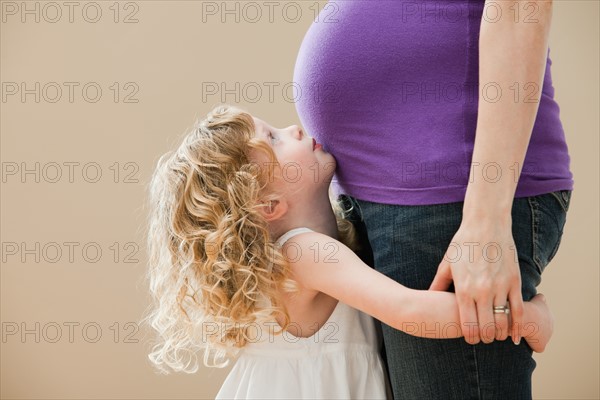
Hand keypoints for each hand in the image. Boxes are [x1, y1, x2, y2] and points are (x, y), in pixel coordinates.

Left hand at [429, 220, 523, 344]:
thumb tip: (428, 297)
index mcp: (464, 290)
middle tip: (484, 338)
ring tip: (497, 334)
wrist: (485, 225)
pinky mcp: (514, 281)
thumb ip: (439, 284)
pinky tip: (515, 334)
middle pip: (487, 328)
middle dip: (485, 338)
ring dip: (500, 333)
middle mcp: (483, 291)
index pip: (468, 325)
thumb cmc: (463, 243)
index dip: (470, 337)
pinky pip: (519, 310)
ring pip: (503, 322)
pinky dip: (518, 326)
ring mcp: (500, 287)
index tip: (471, 339)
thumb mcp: (447, 264)